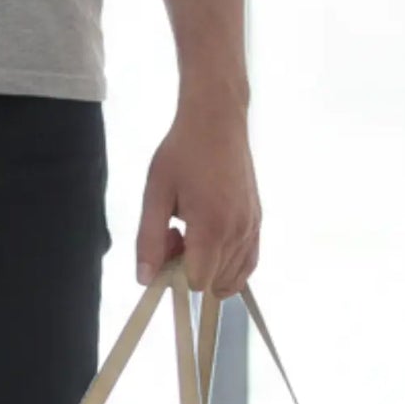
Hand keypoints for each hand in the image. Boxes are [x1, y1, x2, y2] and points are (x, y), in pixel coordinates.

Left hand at [134, 96, 260, 296]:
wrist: (218, 120)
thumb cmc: (182, 152)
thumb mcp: (156, 193)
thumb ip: (149, 240)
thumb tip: (146, 280)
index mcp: (211, 227)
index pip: (196, 282)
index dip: (175, 274)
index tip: (167, 244)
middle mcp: (238, 233)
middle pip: (212, 283)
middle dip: (190, 270)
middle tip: (177, 232)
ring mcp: (252, 229)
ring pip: (231, 278)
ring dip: (209, 266)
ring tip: (194, 232)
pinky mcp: (258, 222)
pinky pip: (248, 263)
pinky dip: (229, 266)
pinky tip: (212, 243)